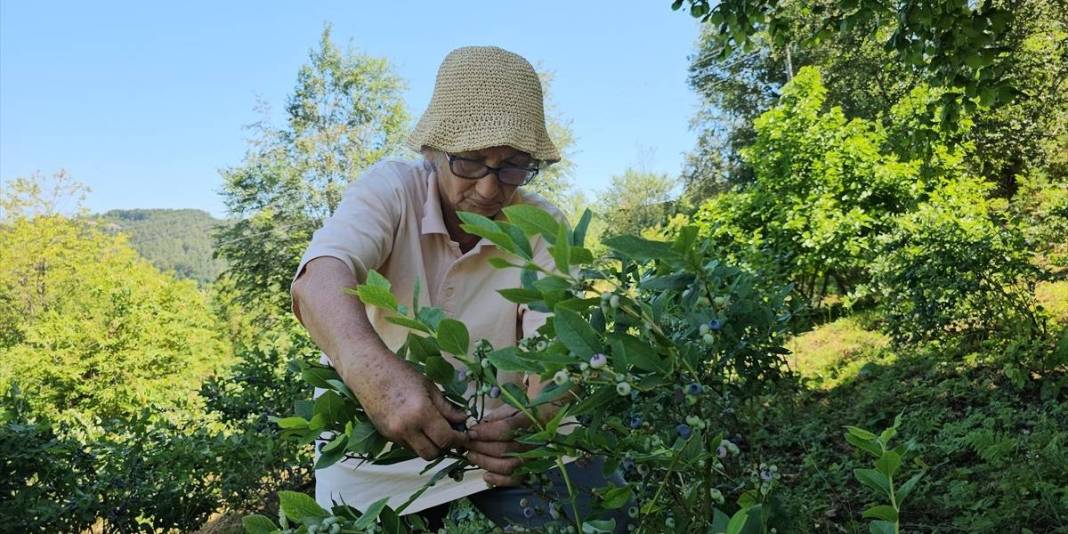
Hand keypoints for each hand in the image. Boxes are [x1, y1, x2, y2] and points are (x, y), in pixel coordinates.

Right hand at [347, 351, 468, 460]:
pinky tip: (419, 426)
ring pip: (419, 452)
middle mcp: (406, 428)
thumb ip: (446, 407)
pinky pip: (407, 446)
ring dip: (430, 446)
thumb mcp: (429, 386)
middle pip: (432, 454)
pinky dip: (417, 441)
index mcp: (420, 413)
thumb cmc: (400, 373)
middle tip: (451, 435)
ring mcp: (394, 434)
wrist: (367, 371)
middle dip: (445, 447)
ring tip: (435, 430)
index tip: (465, 435)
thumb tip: (463, 420)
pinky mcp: (386, 435)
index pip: (446, 439)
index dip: (459, 440)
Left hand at [465, 405, 536, 486]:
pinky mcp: (529, 469)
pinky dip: (499, 480)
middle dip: (480, 447)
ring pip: (507, 466)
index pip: (506, 428)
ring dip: (485, 462)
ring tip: (472, 455)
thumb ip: (495, 417)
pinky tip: (486, 475)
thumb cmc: (524, 413)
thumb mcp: (510, 407)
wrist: (544, 420)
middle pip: (504, 449)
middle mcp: (533, 441)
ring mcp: (532, 457)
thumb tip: (477, 427)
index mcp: (529, 421)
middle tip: (467, 443)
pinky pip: (514, 480)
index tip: (472, 432)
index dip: (486, 432)